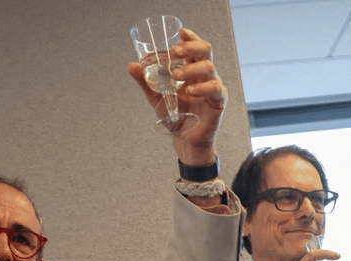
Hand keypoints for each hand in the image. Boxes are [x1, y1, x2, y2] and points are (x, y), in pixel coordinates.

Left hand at [127, 27, 227, 166]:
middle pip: (205, 50)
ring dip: (191, 68)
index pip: (194, 47)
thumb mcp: (156, 97)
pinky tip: (189, 91)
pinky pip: (214, 88)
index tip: (180, 32)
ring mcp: (213, 86)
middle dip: (190, 47)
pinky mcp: (218, 100)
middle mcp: (204, 75)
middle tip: (175, 52)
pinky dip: (201, 88)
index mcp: (192, 69)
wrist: (184, 139)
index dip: (190, 37)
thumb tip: (132, 65)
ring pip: (209, 67)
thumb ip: (146, 82)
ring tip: (175, 76)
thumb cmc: (174, 116)